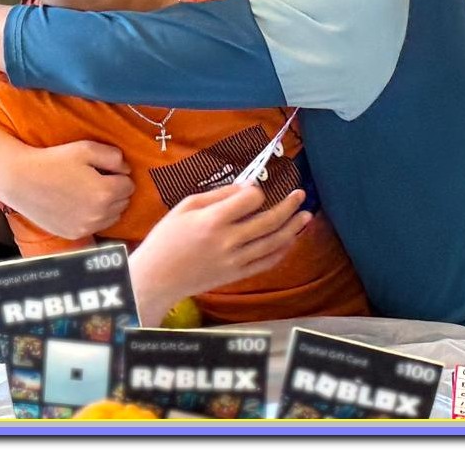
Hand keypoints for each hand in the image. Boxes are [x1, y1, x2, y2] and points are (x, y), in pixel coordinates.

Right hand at [4, 140, 134, 239]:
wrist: (22, 181)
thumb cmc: (54, 161)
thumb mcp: (86, 149)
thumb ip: (113, 157)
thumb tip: (126, 169)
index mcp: (105, 192)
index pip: (129, 185)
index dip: (118, 174)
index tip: (102, 169)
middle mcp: (99, 214)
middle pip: (123, 202)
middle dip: (115, 190)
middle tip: (95, 178)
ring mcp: (87, 227)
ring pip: (112, 216)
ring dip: (107, 205)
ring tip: (87, 190)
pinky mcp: (74, 234)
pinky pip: (96, 226)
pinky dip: (93, 216)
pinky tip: (78, 203)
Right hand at [131, 184, 308, 321]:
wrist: (158, 277)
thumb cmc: (167, 237)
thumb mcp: (185, 206)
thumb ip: (217, 195)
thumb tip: (245, 187)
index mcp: (213, 220)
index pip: (250, 200)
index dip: (257, 191)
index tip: (256, 189)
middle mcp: (228, 241)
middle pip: (268, 221)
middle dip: (288, 206)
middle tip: (300, 195)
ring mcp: (235, 261)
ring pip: (273, 243)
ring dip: (292, 228)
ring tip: (306, 216)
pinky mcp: (237, 275)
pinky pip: (266, 263)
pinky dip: (281, 251)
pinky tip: (290, 240)